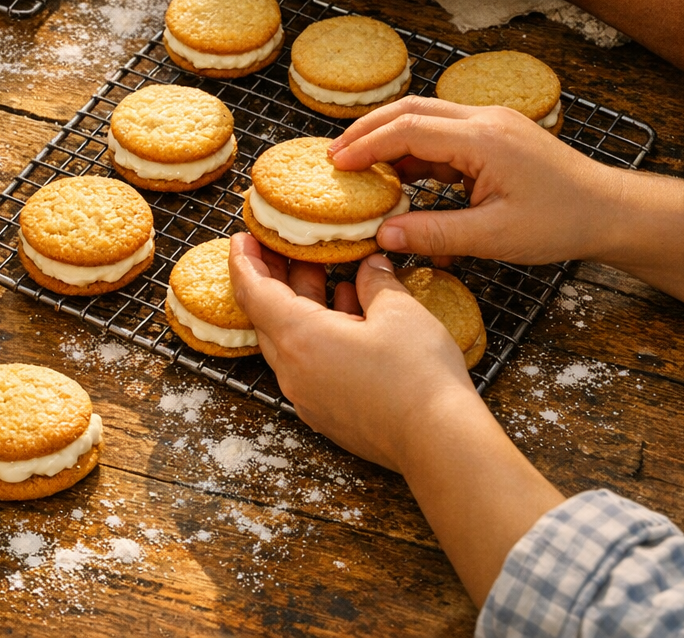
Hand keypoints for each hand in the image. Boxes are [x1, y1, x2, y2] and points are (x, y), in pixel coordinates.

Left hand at [230, 232, 563, 604]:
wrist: (440, 445)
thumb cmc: (418, 377)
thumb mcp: (400, 312)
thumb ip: (376, 282)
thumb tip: (371, 265)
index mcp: (298, 338)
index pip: (252, 292)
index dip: (244, 261)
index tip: (243, 238)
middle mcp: (292, 370)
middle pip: (268, 315)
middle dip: (275, 278)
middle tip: (284, 248)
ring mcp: (306, 395)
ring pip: (291, 340)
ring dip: (302, 305)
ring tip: (324, 272)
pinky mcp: (326, 413)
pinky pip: (309, 363)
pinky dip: (319, 334)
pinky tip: (349, 314)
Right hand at [329, 97, 683, 300]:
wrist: (610, 210)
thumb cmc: (561, 222)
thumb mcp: (494, 237)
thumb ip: (435, 233)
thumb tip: (383, 235)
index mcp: (483, 139)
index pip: (408, 130)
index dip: (365, 145)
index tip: (335, 165)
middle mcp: (484, 119)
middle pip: (409, 110)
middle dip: (366, 130)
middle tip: (333, 156)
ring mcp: (491, 122)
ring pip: (424, 117)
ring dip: (389, 137)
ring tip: (359, 166)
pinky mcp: (494, 134)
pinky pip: (443, 132)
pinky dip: (414, 148)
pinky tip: (402, 175)